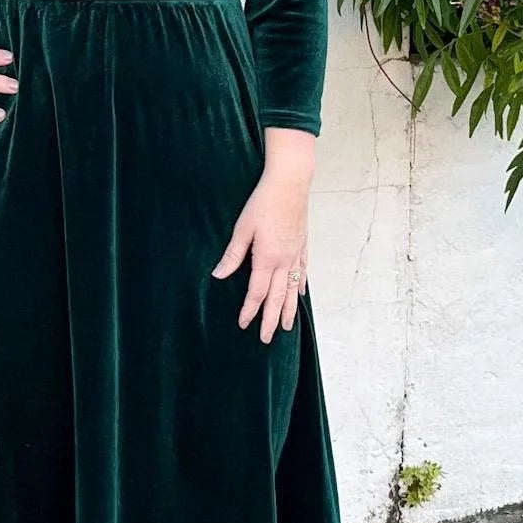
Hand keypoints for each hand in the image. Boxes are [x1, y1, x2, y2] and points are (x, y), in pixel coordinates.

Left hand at [211, 159, 311, 341]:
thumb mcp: (242, 228)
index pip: (257, 293)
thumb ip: (232, 255)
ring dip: (288, 310)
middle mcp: (284, 261)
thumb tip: (219, 275)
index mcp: (267, 258)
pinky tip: (300, 295)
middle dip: (270, 320)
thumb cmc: (264, 202)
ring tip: (286, 326)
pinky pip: (303, 272)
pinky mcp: (302, 245)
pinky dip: (301, 287)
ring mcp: (296, 254)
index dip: (249, 310)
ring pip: (293, 290)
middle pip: (277, 298)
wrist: (290, 183)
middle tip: (266, 339)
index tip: (243, 324)